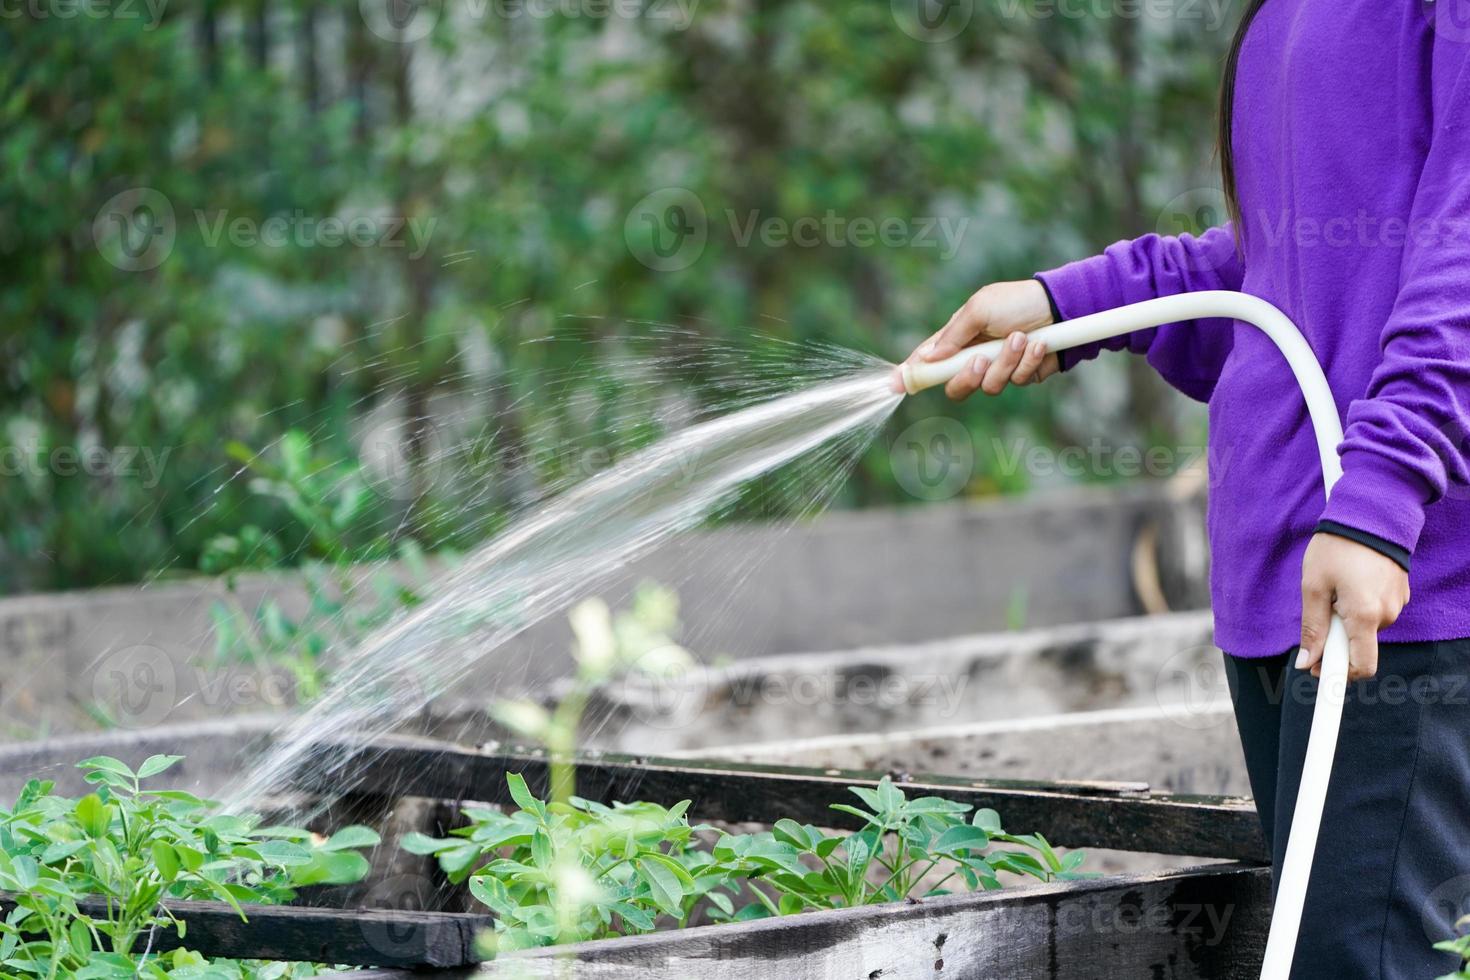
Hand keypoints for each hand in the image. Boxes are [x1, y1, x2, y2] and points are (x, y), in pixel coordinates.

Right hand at [905, 279, 1059, 399]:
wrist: (1060, 307)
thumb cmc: (1016, 301)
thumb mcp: (979, 309)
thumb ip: (953, 335)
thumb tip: (927, 358)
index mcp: (958, 338)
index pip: (927, 360)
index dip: (911, 373)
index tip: (894, 384)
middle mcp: (974, 356)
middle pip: (956, 387)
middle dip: (968, 377)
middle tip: (980, 359)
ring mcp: (998, 368)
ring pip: (990, 387)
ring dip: (1006, 362)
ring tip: (1020, 338)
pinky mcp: (1021, 375)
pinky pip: (1017, 382)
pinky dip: (1027, 363)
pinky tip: (1038, 344)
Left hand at [1296, 532, 1410, 680]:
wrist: (1371, 514)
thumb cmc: (1336, 548)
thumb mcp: (1314, 587)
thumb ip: (1313, 628)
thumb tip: (1307, 662)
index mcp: (1366, 616)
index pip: (1361, 666)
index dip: (1339, 676)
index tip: (1319, 676)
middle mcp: (1388, 614)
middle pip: (1360, 644)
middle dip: (1338, 636)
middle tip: (1322, 608)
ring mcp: (1398, 603)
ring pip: (1368, 626)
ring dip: (1350, 617)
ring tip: (1338, 586)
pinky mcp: (1401, 592)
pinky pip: (1377, 610)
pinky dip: (1362, 605)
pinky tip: (1352, 581)